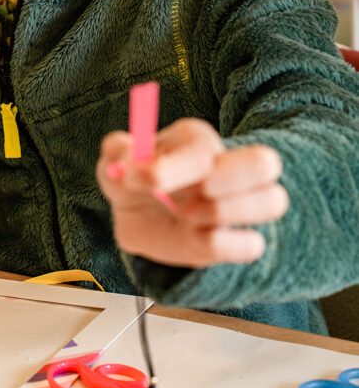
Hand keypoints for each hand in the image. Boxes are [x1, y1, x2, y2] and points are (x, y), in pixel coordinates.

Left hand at [96, 118, 288, 267]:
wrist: (140, 218)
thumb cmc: (133, 183)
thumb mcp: (114, 165)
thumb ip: (115, 153)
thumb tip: (124, 160)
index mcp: (195, 141)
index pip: (203, 148)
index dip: (168, 169)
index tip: (133, 178)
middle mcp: (226, 167)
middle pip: (266, 162)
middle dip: (230, 178)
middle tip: (192, 196)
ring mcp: (238, 204)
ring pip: (273, 201)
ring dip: (225, 213)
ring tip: (188, 216)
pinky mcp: (238, 239)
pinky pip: (254, 244)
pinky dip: (224, 246)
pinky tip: (198, 238)